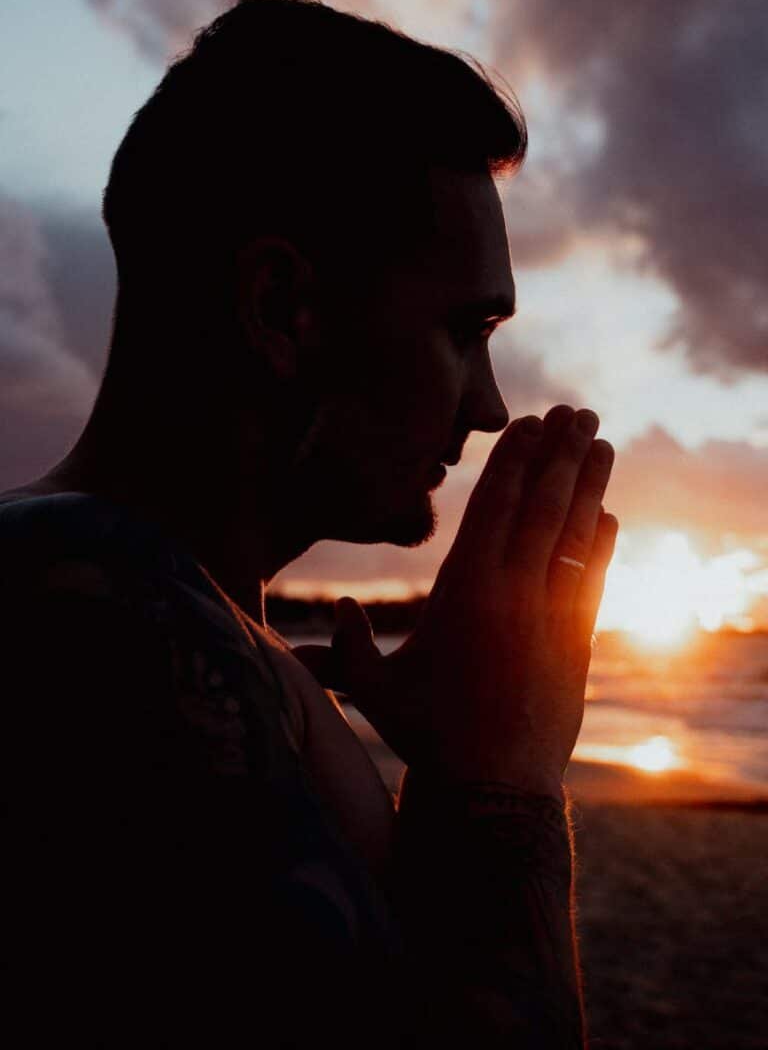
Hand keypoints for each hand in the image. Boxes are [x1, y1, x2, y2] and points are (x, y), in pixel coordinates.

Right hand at [293, 405, 617, 797]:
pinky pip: (592, 579)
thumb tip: (336, 610)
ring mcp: (549, 615)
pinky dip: (602, 545)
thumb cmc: (427, 736)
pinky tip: (610, 516)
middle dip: (559, 454)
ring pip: (573, 534)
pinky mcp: (577, 642)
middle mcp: (510, 592)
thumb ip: (348, 648)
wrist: (493, 788)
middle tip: (577, 412)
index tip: (529, 424)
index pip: (492, 508)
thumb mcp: (374, 690)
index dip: (512, 461)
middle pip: (540, 506)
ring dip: (589, 485)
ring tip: (602, 443)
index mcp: (461, 590)